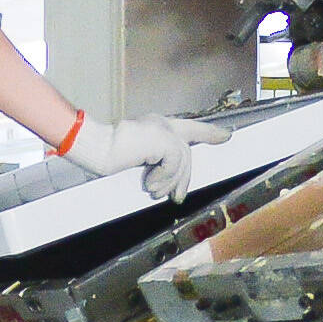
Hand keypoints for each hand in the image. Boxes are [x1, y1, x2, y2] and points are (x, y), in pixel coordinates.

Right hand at [55, 108, 228, 199]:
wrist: (96, 148)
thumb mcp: (139, 161)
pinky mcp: (161, 138)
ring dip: (169, 181)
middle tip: (177, 198)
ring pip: (182, 160)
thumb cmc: (108, 155)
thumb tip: (170, 186)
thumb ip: (157, 165)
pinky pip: (174, 163)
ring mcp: (162, 128)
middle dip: (185, 177)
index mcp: (156, 126)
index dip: (208, 132)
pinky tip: (148, 183)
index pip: (189, 127)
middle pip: (187, 152)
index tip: (226, 136)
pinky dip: (163, 177)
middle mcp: (162, 123)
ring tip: (153, 191)